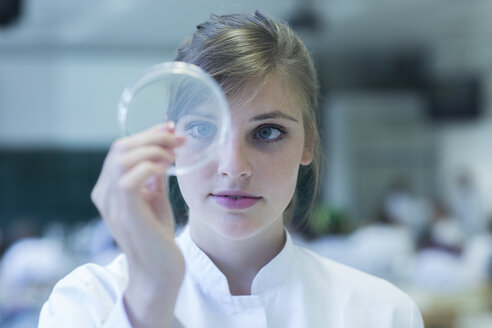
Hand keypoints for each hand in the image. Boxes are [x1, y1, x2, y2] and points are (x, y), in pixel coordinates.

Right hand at [91, 122, 185, 326]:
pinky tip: (167, 168)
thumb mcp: (155, 198)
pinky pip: (130, 175)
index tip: (171, 128)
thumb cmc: (157, 235)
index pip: (121, 149)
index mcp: (109, 188)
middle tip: (178, 138)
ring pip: (123, 156)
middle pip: (120, 147)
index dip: (146, 135)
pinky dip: (151, 165)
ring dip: (153, 149)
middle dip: (152, 137)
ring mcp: (111, 202)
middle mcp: (104, 192)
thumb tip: (164, 149)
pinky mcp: (124, 210)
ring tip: (174, 154)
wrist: (158, 269)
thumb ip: (154, 176)